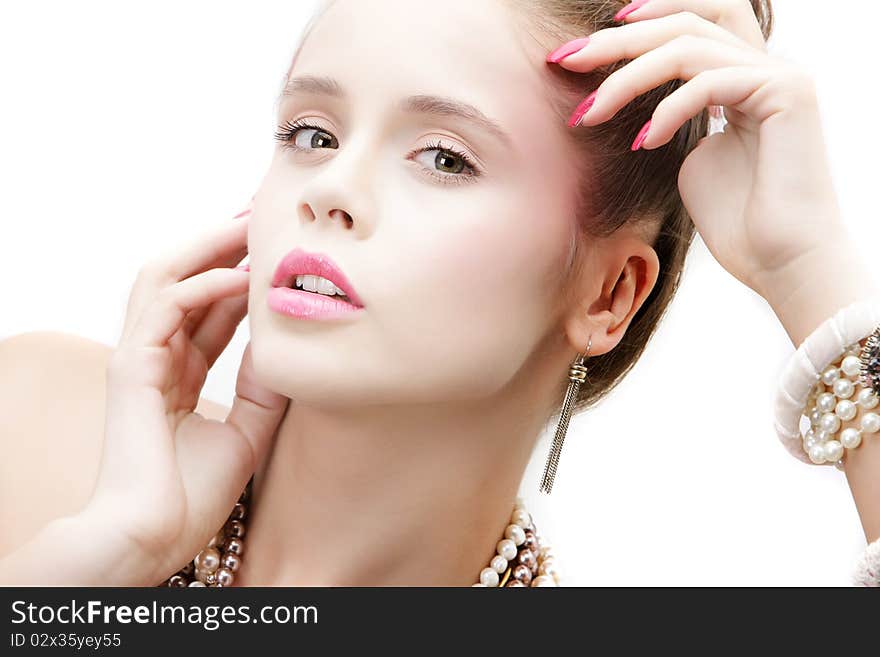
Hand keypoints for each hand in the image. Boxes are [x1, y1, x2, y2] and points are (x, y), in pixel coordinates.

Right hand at [85, 202, 289, 584]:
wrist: (154, 537)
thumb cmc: (192, 495)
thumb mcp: (248, 431)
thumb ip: (263, 388)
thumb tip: (288, 348)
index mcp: (177, 371)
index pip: (209, 305)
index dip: (241, 272)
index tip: (277, 247)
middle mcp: (156, 356)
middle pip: (185, 278)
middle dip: (223, 243)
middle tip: (263, 215)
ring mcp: (139, 358)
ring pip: (165, 277)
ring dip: (209, 246)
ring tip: (251, 224)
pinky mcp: (131, 367)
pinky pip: (165, 307)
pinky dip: (203, 285)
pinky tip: (242, 275)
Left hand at [549, 0, 849, 305]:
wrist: (782, 264)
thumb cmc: (739, 225)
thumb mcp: (692, 164)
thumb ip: (674, 125)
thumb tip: (644, 116)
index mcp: (743, 79)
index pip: (694, 21)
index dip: (642, 22)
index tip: (585, 47)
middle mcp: (765, 67)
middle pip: (685, 23)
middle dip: (619, 41)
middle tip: (566, 60)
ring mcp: (779, 76)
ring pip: (688, 46)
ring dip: (628, 78)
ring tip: (590, 114)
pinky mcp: (786, 93)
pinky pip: (708, 83)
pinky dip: (668, 110)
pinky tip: (643, 144)